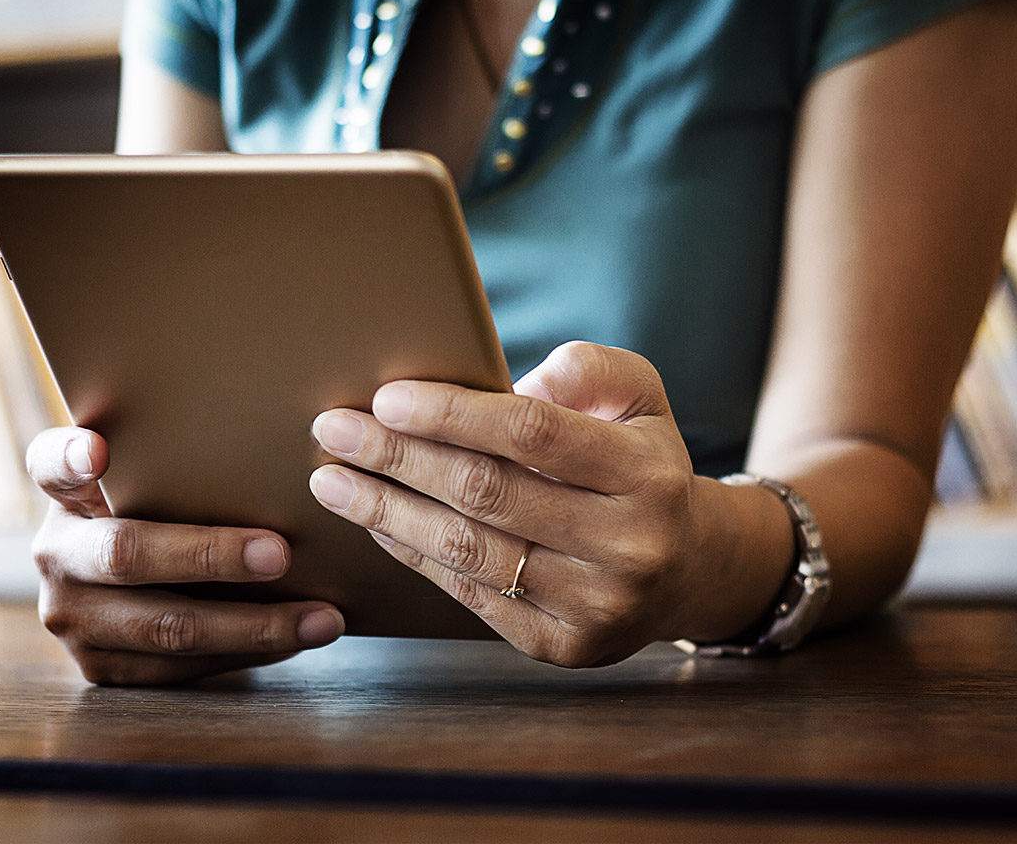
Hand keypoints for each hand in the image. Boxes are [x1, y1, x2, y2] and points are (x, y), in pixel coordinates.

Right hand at [27, 427, 344, 684]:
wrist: (135, 586)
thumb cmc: (169, 510)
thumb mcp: (160, 480)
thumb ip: (183, 461)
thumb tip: (288, 444)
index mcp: (66, 491)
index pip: (52, 463)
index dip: (72, 456)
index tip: (98, 451)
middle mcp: (56, 553)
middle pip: (127, 554)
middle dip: (209, 556)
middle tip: (279, 554)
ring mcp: (71, 616)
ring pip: (166, 627)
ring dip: (253, 625)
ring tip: (321, 618)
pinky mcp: (98, 666)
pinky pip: (180, 667)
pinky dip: (247, 653)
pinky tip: (297, 640)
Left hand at [308, 342, 778, 667]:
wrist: (685, 568)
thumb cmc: (640, 464)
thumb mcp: (639, 398)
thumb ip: (591, 369)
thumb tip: (522, 380)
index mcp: (647, 474)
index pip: (533, 434)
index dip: (453, 414)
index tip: (385, 397)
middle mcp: (628, 546)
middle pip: (487, 493)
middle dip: (397, 458)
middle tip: (333, 430)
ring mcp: (595, 605)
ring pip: (469, 550)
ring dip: (387, 512)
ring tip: (331, 480)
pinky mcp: (562, 646)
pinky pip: (469, 594)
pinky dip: (414, 554)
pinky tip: (376, 524)